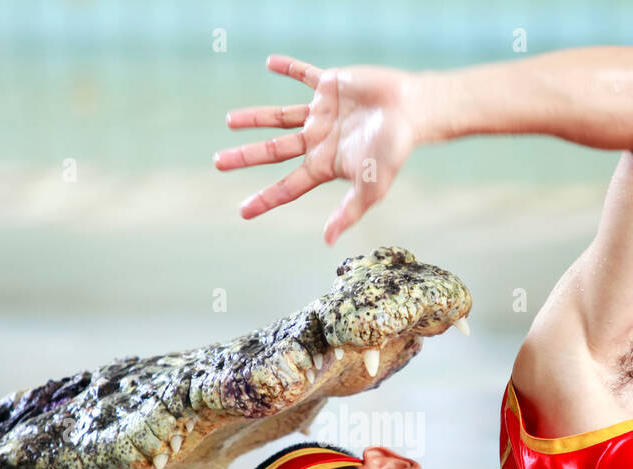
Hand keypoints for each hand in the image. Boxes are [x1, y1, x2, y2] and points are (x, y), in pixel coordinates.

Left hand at [214, 54, 420, 244]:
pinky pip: (304, 75)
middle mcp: (318, 140)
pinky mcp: (331, 86)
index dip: (264, 200)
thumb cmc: (394, 151)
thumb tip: (326, 242)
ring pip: (280, 117)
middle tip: (219, 163)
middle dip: (246, 157)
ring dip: (255, 118)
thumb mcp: (371, 188)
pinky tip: (270, 62)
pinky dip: (288, 68)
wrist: (413, 110)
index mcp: (324, 165)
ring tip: (229, 120)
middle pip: (273, 151)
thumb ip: (348, 213)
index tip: (242, 212)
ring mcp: (323, 113)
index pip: (287, 186)